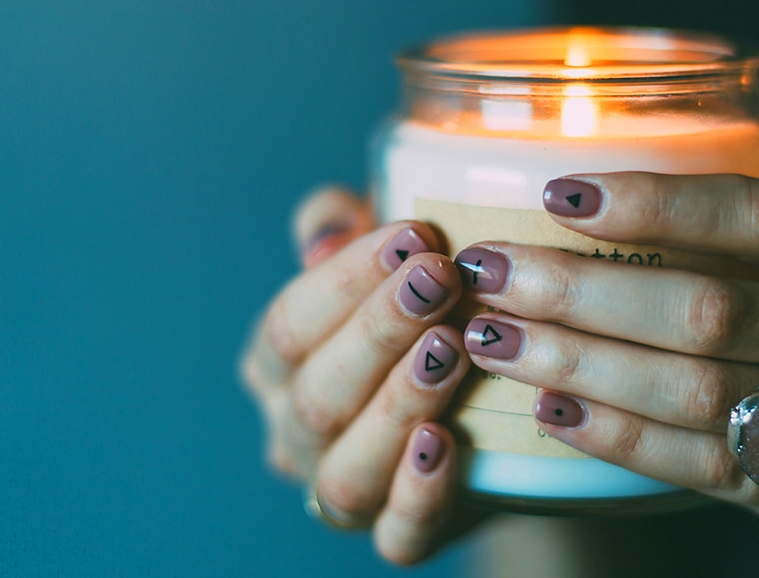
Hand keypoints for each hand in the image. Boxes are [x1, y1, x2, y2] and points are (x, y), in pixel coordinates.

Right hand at [240, 188, 477, 564]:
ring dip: (397, 405)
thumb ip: (343, 222)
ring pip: (348, 470)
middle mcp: (296, 434)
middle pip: (316, 395)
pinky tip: (447, 445)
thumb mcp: (384, 255)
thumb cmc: (421, 311)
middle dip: (378, 332)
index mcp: (276, 366)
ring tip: (450, 350)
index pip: (289, 325)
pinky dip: (418, 495)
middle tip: (441, 279)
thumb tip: (329, 228)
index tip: (414, 234)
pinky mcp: (400, 536)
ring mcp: (343, 492)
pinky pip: (397, 536)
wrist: (482, 415)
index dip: (345, 280)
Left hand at [455, 172, 758, 574]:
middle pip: (701, 308)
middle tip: (492, 272)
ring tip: (495, 340)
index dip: (650, 203)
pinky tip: (552, 409)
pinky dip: (615, 434)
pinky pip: (694, 461)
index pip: (749, 214)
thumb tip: (599, 212)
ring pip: (688, 390)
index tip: (559, 195)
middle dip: (580, 290)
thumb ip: (756, 244)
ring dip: (578, 362)